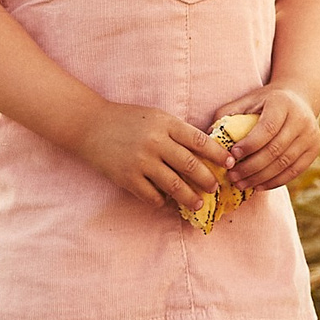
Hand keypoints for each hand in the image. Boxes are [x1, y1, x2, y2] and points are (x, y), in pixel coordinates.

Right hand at [74, 104, 229, 212]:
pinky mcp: (127, 178)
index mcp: (165, 123)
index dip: (218, 154)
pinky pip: (153, 196)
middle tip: (215, 187)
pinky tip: (168, 202)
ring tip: (198, 203)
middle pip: (191, 166)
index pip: (199, 140)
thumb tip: (204, 153)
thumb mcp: (155, 116)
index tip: (230, 163)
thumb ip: (177, 132)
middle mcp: (155, 142)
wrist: (89, 125)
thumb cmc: (126, 119)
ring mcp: (141, 161)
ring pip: (175, 185)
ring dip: (190, 197)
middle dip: (208, 180)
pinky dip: (163, 201)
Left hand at [214, 87, 319, 191]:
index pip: (268, 128)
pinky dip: (274, 181)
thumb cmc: (265, 102)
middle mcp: (302, 120)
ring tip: (241, 184)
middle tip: (232, 176)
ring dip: (260, 177)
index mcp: (283, 104)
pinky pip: (293, 172)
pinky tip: (258, 186)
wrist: (299, 99)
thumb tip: (207, 136)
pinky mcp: (313, 151)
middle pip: (275, 149)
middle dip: (251, 167)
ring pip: (284, 164)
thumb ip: (227, 115)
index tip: (231, 156)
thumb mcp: (247, 101)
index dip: (249, 145)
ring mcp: (311, 137)